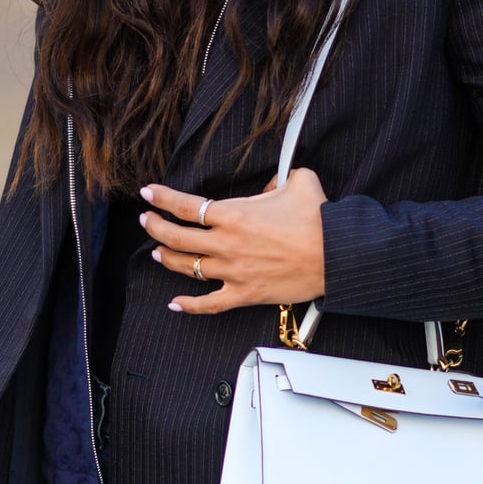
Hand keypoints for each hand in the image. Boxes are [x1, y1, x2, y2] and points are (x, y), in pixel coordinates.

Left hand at [140, 170, 326, 316]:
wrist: (336, 255)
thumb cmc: (319, 219)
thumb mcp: (298, 181)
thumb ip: (278, 178)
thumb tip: (271, 185)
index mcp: (233, 214)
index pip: (185, 205)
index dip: (162, 198)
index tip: (148, 194)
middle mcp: (226, 243)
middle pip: (176, 236)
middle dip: (155, 227)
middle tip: (147, 221)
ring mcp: (232, 271)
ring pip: (187, 267)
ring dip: (168, 259)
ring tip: (158, 252)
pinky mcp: (244, 294)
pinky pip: (209, 304)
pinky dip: (189, 305)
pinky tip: (174, 303)